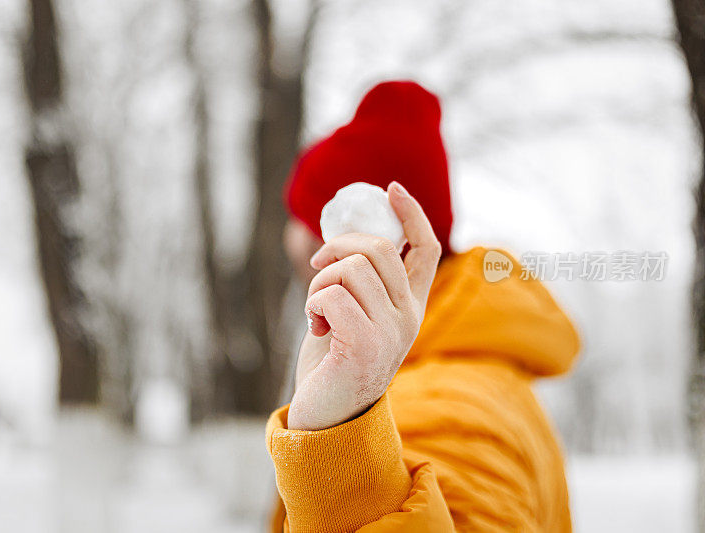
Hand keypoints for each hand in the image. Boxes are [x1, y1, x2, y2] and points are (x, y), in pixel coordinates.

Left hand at [288, 182, 441, 430]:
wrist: (324, 416)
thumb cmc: (333, 360)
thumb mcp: (353, 313)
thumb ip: (360, 282)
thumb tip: (346, 238)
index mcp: (410, 307)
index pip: (426, 249)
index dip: (412, 214)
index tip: (391, 189)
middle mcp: (408, 318)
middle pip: (378, 248)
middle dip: (338, 246)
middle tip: (317, 267)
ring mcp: (391, 333)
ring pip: (351, 267)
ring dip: (319, 280)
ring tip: (317, 310)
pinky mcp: (364, 345)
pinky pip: (331, 294)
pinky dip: (313, 303)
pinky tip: (315, 327)